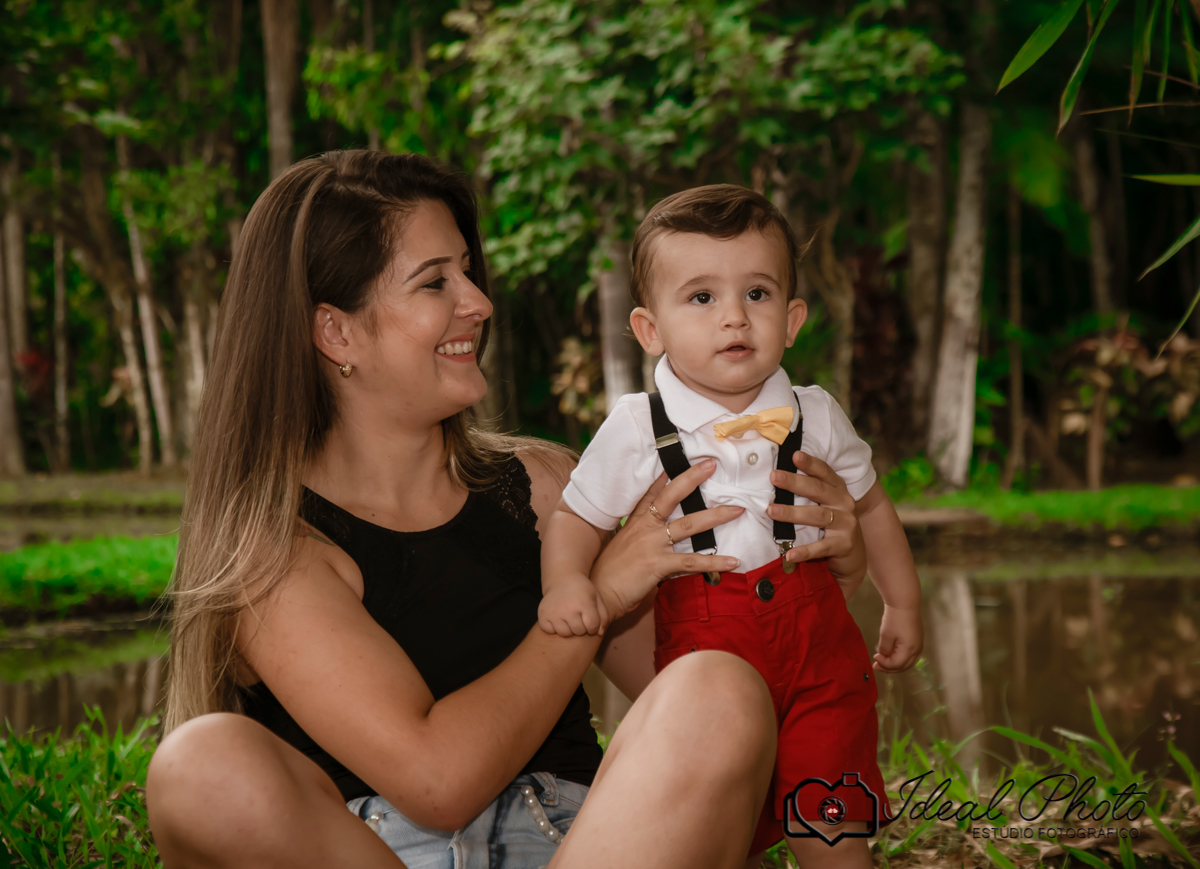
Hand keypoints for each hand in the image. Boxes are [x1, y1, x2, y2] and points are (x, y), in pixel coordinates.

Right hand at [538, 575, 609, 636]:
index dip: (593, 627)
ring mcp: (554, 612)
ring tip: (569, 618)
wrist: (562, 578)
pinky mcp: (543, 615)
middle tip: (578, 617)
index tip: (591, 622)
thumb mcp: (597, 598)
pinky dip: (554, 627)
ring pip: (564, 633)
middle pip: (579, 631)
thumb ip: (603, 616)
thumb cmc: (582, 591)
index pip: (592, 627)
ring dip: (568, 629)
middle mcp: (568, 609)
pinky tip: (558, 618)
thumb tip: (599, 634)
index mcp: (584, 603)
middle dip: (581, 627)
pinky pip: (549, 631)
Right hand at [590, 460, 742, 621]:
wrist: (597, 595)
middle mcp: (644, 528)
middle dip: (692, 478)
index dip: (664, 475)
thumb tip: (650, 539)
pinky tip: (733, 561)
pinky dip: (714, 562)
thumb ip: (637, 539)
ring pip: (689, 524)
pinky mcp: (658, 564)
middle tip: (711, 465)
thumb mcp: (620, 548)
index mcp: (634, 522)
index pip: (651, 493)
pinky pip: (692, 561)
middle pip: (671, 496)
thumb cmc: (607, 575)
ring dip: (716, 516)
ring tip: (737, 510)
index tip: (677, 459)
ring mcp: (652, 544)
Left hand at [767, 451, 866, 588]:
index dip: (810, 463)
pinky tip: (789, 554)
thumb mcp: (824, 506)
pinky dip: (804, 551)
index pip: (824, 472)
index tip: (794, 455)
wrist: (853, 558)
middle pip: (818, 490)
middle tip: (774, 477)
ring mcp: (846, 524)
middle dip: (794, 482)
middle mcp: (844, 503)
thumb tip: (775, 478)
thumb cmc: (830, 527)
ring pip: (817, 516)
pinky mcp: (844, 545)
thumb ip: (808, 493)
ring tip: (771, 511)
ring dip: (792, 513)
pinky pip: (821, 547)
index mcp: (838, 490)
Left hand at [873, 605, 922, 673]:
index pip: (896, 664)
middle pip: (903, 666)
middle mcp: (917, 650)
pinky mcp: (918, 640)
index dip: (884, 664)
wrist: (905, 603)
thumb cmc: (894, 619)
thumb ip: (884, 649)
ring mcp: (919, 645)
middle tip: (876, 666)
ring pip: (908, 662)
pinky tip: (892, 655)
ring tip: (883, 663)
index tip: (874, 657)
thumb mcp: (886, 635)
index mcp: (910, 650)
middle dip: (889, 668)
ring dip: (896, 665)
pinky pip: (910, 656)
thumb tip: (884, 656)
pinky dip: (901, 659)